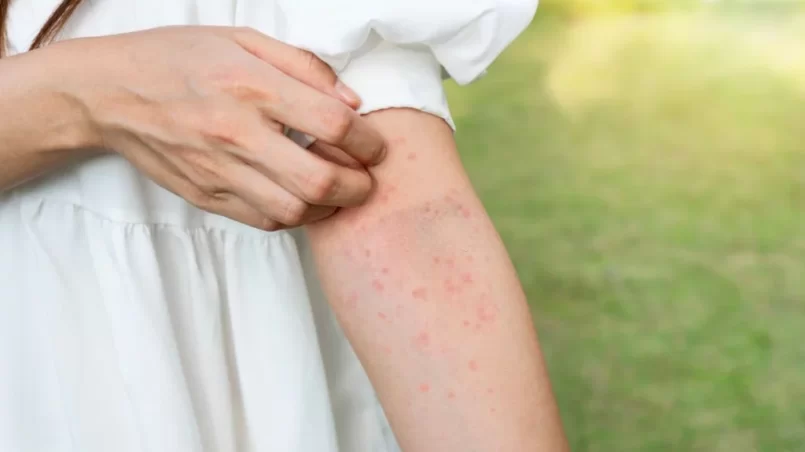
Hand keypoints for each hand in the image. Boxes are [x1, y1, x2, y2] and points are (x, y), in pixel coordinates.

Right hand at [58, 26, 383, 229]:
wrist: (111, 93)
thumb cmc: (179, 58)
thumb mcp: (243, 39)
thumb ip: (303, 67)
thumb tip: (351, 101)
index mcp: (252, 87)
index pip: (333, 125)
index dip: (368, 140)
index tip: (375, 144)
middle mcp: (238, 134)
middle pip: (320, 180)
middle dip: (359, 186)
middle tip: (367, 179)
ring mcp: (220, 171)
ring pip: (295, 210)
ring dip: (329, 207)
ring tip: (336, 191)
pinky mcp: (207, 196)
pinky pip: (264, 220)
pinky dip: (293, 216)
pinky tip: (300, 197)